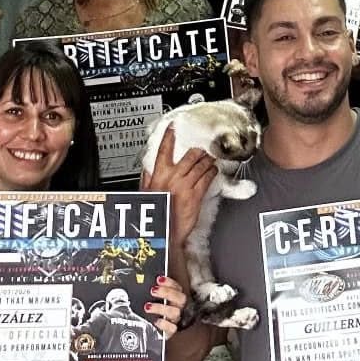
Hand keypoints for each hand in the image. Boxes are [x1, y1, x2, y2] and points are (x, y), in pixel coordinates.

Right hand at [141, 125, 215, 248]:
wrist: (165, 233)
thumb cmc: (154, 216)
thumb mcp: (145, 194)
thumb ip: (147, 179)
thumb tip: (147, 169)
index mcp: (158, 175)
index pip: (164, 150)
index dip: (169, 136)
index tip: (173, 127)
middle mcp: (173, 177)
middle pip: (189, 156)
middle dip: (199, 151)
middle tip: (203, 149)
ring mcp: (186, 185)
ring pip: (201, 166)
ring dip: (208, 161)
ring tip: (211, 159)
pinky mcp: (196, 194)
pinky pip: (207, 178)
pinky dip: (212, 173)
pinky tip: (213, 172)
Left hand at [145, 276, 186, 338]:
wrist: (153, 330)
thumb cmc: (152, 311)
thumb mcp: (152, 299)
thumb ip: (151, 291)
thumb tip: (139, 281)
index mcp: (175, 298)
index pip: (177, 287)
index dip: (169, 282)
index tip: (159, 279)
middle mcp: (177, 307)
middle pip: (180, 298)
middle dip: (167, 292)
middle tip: (153, 290)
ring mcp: (175, 319)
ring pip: (175, 312)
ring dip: (161, 308)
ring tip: (147, 306)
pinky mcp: (170, 331)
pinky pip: (172, 328)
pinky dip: (164, 324)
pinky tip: (156, 321)